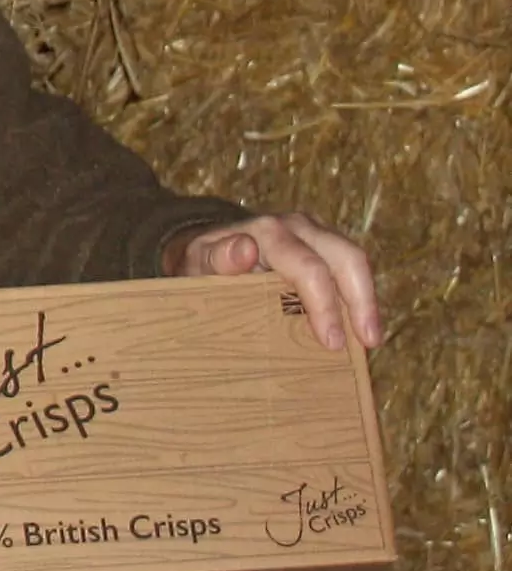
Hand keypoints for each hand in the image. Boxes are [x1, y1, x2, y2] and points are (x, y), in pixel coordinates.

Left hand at [172, 212, 383, 350]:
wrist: (209, 251)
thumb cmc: (205, 264)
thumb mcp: (199, 264)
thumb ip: (217, 258)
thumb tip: (244, 248)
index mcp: (268, 232)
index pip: (308, 267)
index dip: (324, 305)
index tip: (331, 342)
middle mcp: (297, 226)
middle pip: (344, 258)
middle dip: (360, 302)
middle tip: (367, 344)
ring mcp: (315, 233)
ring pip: (354, 261)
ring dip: (367, 301)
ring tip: (370, 341)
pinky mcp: (325, 245)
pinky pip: (351, 269)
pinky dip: (360, 298)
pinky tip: (362, 329)